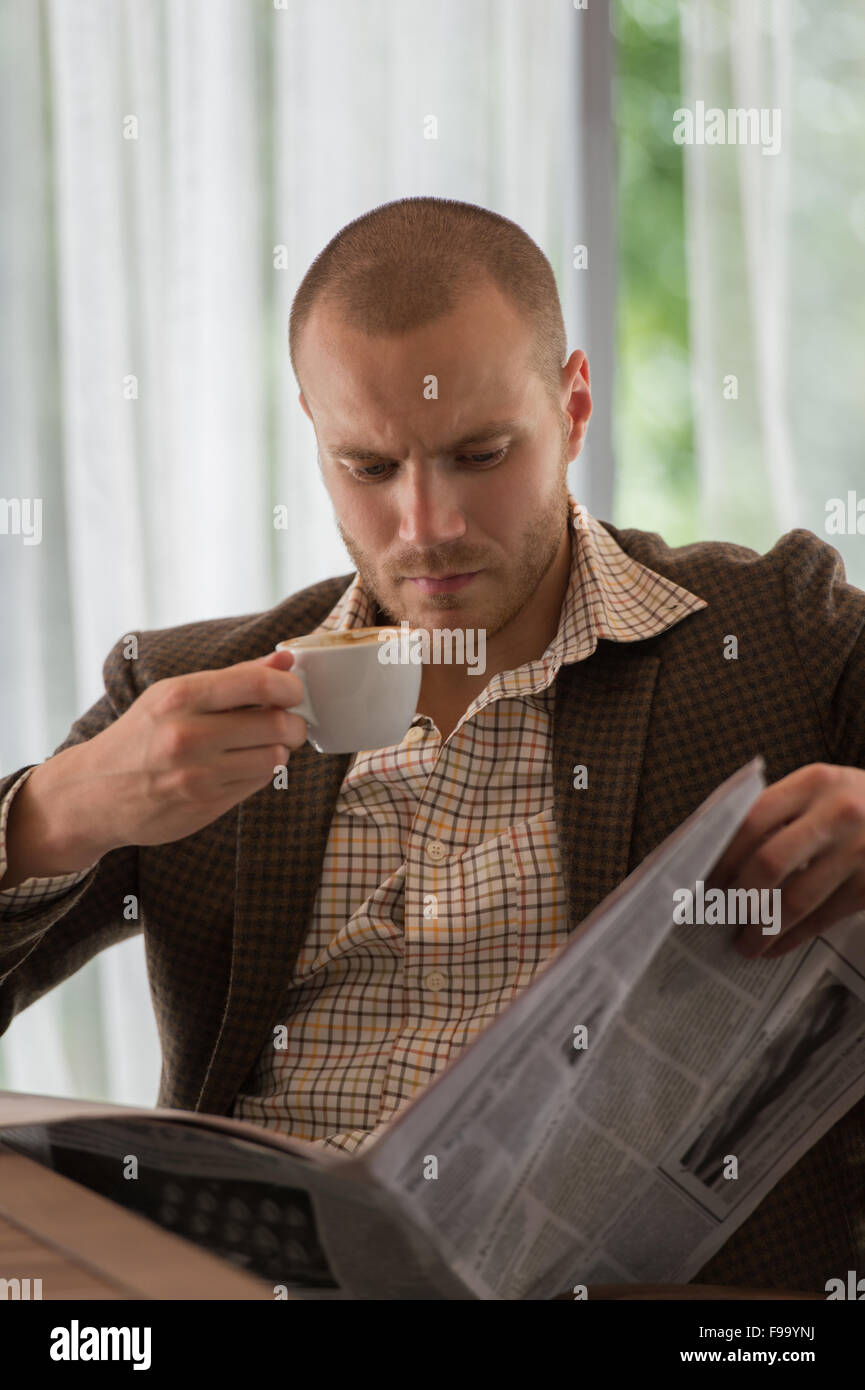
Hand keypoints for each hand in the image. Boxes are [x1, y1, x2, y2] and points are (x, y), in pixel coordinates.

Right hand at [6, 650, 309, 873]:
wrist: (94, 793)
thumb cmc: (141, 736)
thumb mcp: (174, 695)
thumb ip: (234, 677)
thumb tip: (285, 661)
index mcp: (179, 696)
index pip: (258, 683)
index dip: (289, 687)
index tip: (293, 693)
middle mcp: (187, 735)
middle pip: (276, 723)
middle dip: (294, 723)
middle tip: (290, 722)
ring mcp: (197, 774)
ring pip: (275, 757)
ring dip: (280, 750)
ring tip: (264, 745)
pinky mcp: (206, 804)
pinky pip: (258, 782)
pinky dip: (261, 772)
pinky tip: (244, 765)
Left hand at [705, 763, 864, 958]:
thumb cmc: (853, 804)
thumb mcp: (821, 791)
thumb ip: (779, 812)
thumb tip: (720, 858)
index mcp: (812, 783)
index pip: (752, 820)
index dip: (723, 857)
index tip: (706, 882)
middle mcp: (837, 814)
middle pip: (769, 863)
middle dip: (739, 897)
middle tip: (720, 917)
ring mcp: (859, 851)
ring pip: (795, 900)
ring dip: (763, 929)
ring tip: (746, 945)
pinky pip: (824, 917)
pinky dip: (795, 937)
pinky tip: (777, 946)